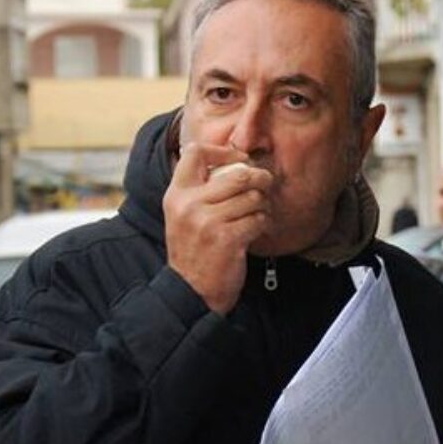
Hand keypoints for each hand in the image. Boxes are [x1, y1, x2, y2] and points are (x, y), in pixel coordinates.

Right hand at [163, 142, 273, 312]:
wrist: (191, 292)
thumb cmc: (194, 252)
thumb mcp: (184, 216)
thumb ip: (200, 190)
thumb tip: (238, 162)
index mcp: (176, 194)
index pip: (195, 152)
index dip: (223, 151)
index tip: (239, 160)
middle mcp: (189, 204)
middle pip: (237, 174)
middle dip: (259, 178)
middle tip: (266, 184)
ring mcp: (207, 221)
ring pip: (252, 197)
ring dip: (262, 204)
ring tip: (259, 212)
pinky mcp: (227, 239)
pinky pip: (258, 219)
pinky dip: (263, 223)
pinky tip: (256, 230)